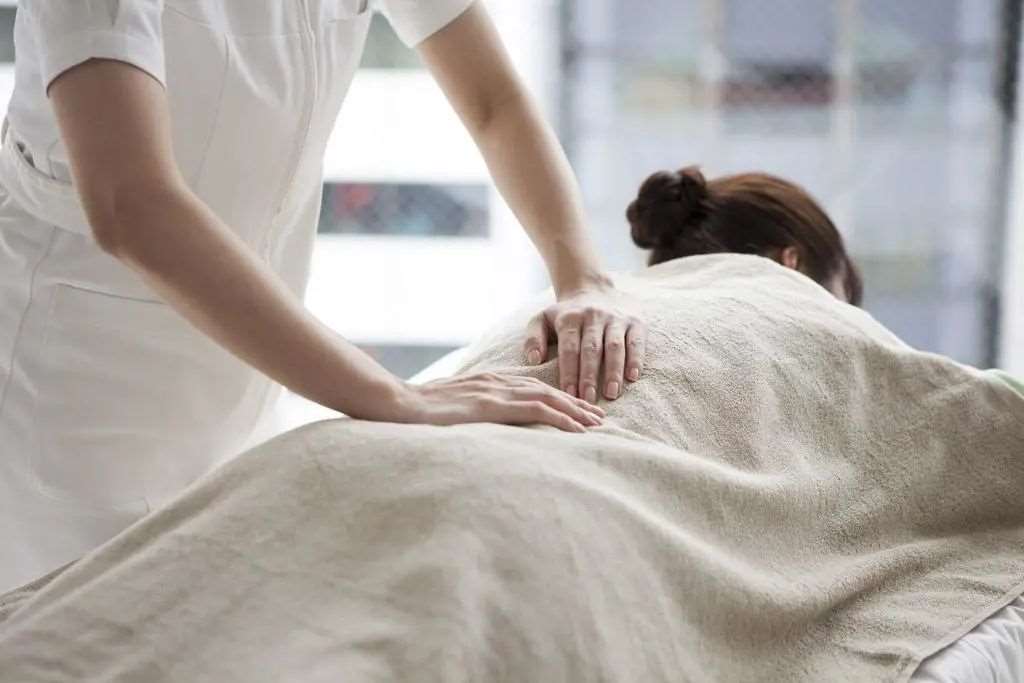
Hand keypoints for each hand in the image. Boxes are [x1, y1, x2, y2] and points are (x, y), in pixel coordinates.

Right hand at [399, 372, 604, 432]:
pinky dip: (560, 419)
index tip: (578, 409)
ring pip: (548, 398)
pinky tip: (577, 430)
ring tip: (596, 425)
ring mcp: (495, 392)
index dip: (559, 397)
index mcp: (488, 381)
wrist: (397, 403)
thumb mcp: (449, 406)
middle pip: (547, 390)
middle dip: (575, 402)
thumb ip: (468, 409)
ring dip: (575, 411)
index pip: (532, 387)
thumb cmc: (416, 409)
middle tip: (598, 417)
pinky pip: (535, 411)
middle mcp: (497, 382)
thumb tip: (477, 422)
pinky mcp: (492, 406)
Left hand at [523, 286, 646, 402]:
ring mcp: (616, 318)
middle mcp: (593, 316)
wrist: (592, 289)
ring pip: (615, 346)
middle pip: (592, 349)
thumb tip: (534, 360)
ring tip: (611, 393)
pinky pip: (636, 341)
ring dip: (613, 371)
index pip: (569, 348)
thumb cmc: (565, 315)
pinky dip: (636, 359)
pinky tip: (632, 377)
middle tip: (588, 399)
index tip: (568, 395)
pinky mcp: (635, 322)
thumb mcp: (542, 319)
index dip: (569, 372)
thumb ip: (533, 338)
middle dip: (589, 376)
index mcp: (570, 318)